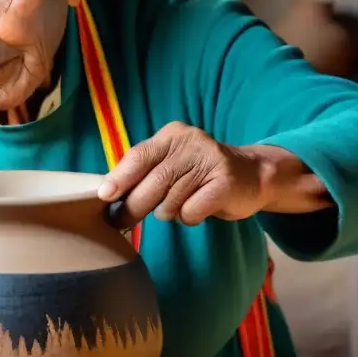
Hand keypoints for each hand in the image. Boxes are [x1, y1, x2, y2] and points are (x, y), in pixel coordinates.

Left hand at [97, 122, 271, 228]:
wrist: (253, 175)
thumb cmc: (200, 174)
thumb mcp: (172, 162)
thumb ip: (144, 171)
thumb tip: (107, 193)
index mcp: (172, 135)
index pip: (140, 155)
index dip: (120, 177)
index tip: (104, 196)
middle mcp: (191, 142)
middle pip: (153, 182)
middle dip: (134, 206)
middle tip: (124, 221)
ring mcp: (210, 160)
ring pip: (170, 201)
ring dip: (169, 212)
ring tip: (181, 205)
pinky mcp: (224, 183)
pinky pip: (191, 212)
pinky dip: (189, 217)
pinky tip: (199, 209)